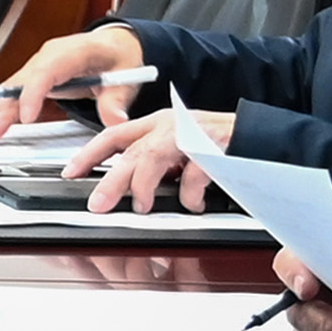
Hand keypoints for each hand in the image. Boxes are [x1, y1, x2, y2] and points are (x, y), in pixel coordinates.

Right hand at [0, 25, 148, 139]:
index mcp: (73, 52)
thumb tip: (115, 120)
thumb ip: (116, 100)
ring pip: (12, 86)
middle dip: (3, 106)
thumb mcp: (125, 77)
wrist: (115, 45)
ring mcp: (40, 65)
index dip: (33, 93)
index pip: (46, 71)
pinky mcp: (36, 75)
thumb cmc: (117, 57)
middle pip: (22, 81)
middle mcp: (50, 56)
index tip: (26, 116)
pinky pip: (14, 90)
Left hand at [75, 104, 233, 213]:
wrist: (260, 137)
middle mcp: (169, 125)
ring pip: (152, 157)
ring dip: (142, 186)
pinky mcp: (212, 147)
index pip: (113, 136)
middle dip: (110, 181)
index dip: (89, 154)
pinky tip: (193, 203)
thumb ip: (153, 165)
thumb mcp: (177, 151)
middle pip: (129, 151)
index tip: (71, 173)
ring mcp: (190, 134)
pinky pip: (193, 173)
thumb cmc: (217, 146)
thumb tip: (125, 190)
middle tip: (97, 204)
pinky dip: (189, 194)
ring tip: (142, 206)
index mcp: (156, 124)